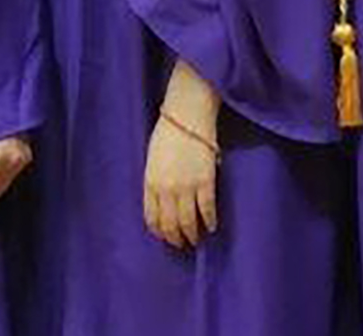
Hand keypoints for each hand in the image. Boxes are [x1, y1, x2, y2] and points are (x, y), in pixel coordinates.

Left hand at [144, 60, 221, 249]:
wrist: (186, 119)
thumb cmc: (167, 136)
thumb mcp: (152, 161)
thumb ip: (155, 182)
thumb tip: (162, 203)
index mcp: (150, 182)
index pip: (152, 217)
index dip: (159, 231)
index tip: (165, 237)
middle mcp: (166, 189)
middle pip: (170, 224)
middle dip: (176, 238)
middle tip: (182, 244)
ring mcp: (186, 187)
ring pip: (189, 222)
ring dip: (193, 235)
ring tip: (196, 240)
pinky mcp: (205, 182)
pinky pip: (208, 209)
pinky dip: (210, 221)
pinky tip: (212, 226)